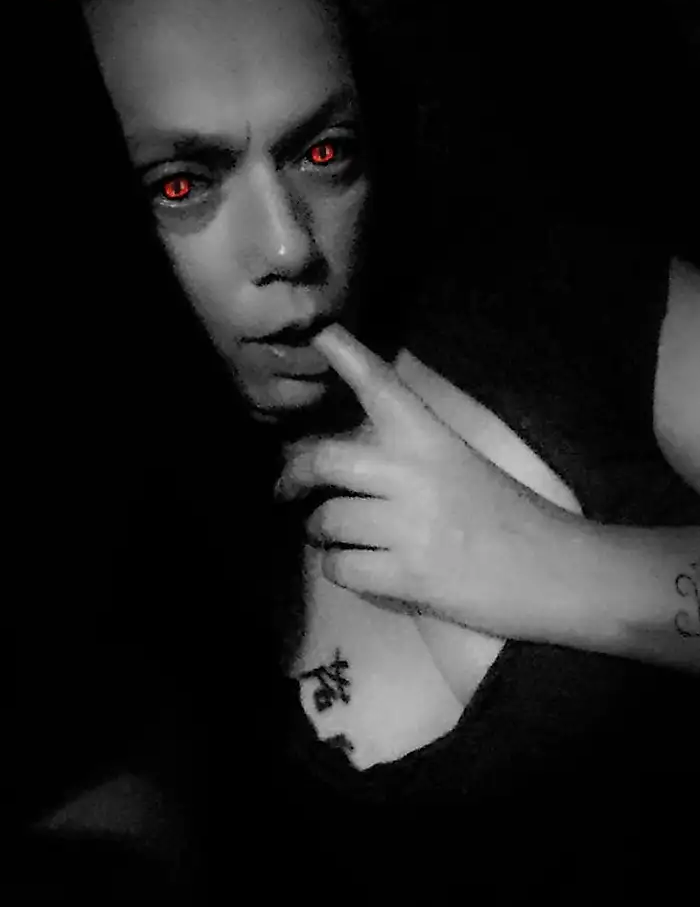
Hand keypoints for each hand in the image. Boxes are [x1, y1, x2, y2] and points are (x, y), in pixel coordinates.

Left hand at [275, 325, 566, 636]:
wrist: (553, 573)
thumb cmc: (509, 516)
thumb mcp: (461, 463)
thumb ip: (410, 452)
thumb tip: (343, 456)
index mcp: (433, 439)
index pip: (382, 387)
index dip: (347, 357)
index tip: (320, 332)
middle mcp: (415, 474)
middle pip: (325, 459)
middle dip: (294, 474)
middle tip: (286, 486)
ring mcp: (408, 525)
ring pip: (328, 519)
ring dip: (320, 530)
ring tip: (332, 535)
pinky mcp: (406, 573)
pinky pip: (340, 565)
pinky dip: (339, 566)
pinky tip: (355, 564)